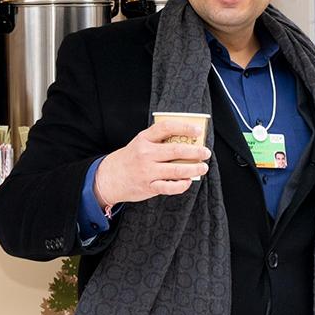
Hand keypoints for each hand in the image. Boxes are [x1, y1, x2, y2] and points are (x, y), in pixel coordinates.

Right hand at [93, 121, 211, 205]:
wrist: (109, 178)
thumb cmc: (130, 159)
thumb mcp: (140, 144)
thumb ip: (159, 142)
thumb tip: (187, 142)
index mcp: (144, 139)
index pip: (166, 128)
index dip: (184, 127)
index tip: (198, 131)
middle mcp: (146, 154)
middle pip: (176, 151)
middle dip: (195, 152)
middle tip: (206, 153)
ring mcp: (147, 171)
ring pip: (177, 170)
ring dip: (194, 169)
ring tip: (203, 167)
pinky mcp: (148, 187)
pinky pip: (170, 187)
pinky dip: (182, 184)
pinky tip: (188, 181)